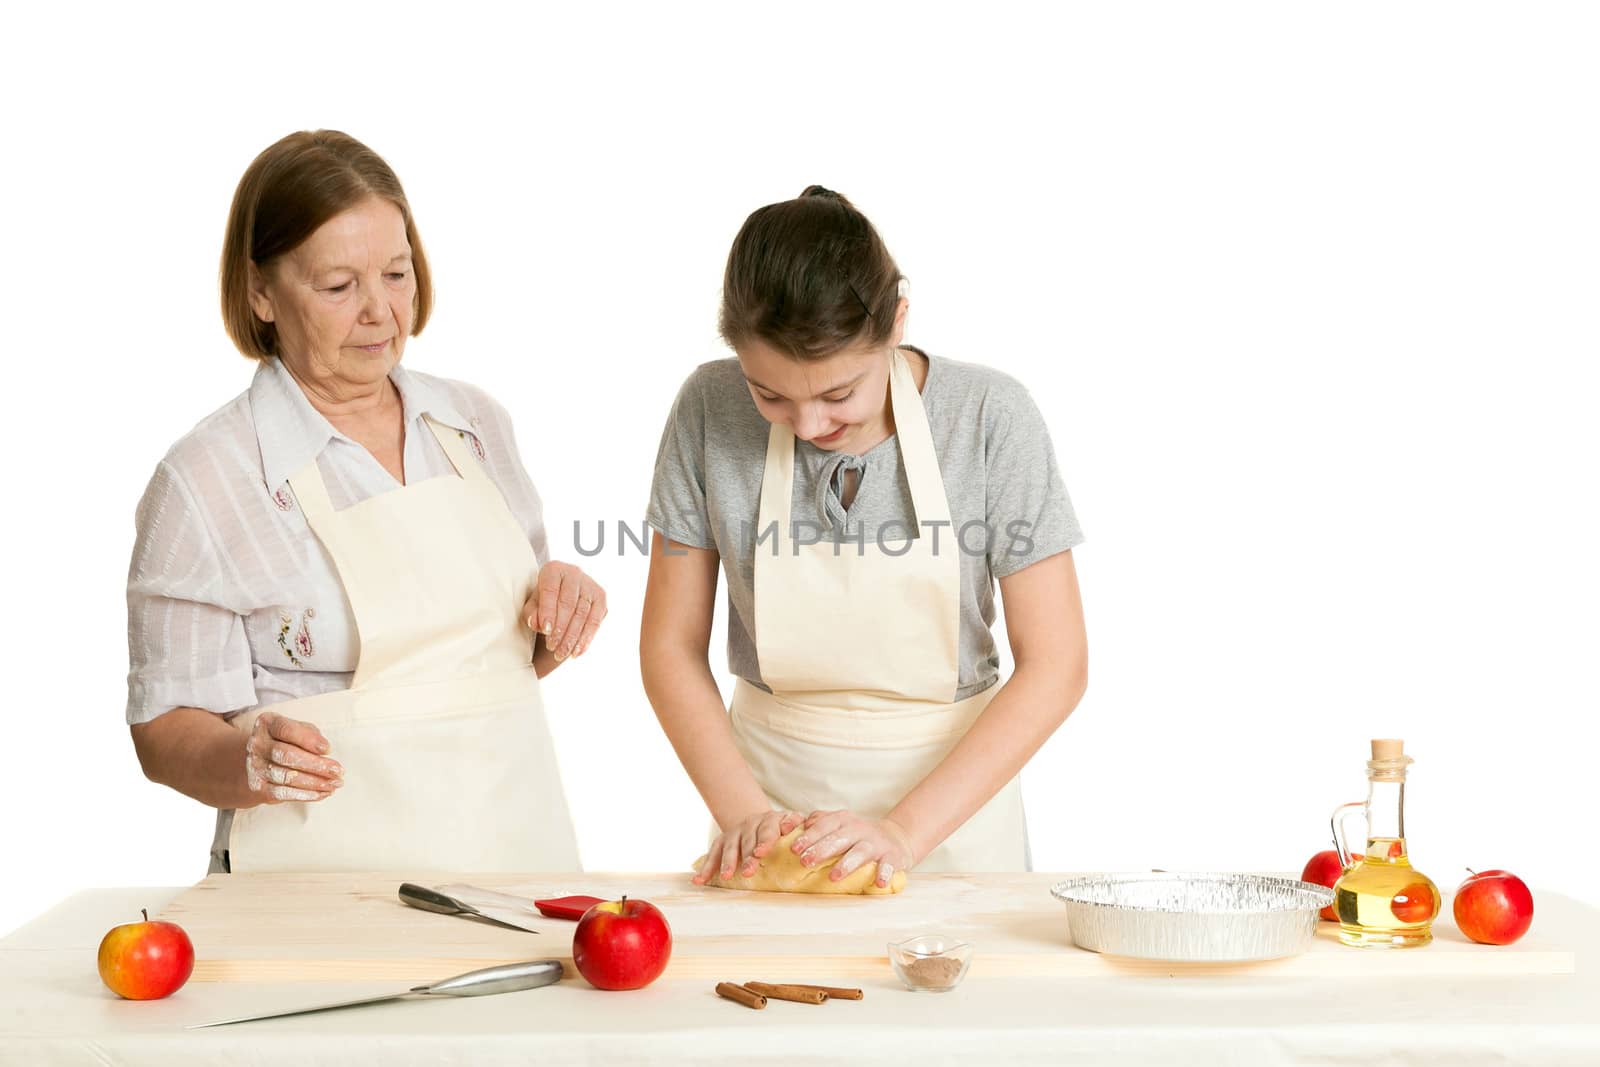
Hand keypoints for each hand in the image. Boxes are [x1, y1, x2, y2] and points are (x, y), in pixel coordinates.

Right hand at [244, 712, 342, 803]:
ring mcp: (255, 767)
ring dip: (315, 782)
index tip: (328, 749)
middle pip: (287, 755)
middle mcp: (257, 745)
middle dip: (316, 765)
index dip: (308, 740)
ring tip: (335, 784)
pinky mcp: (257, 788)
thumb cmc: (285, 741)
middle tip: (338, 772)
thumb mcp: (296, 730)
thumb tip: (324, 750)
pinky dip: (305, 795)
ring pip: (287, 777)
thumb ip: (310, 734)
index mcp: (267, 724)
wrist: (256, 763)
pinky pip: (283, 793)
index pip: (286, 729)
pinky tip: (322, 793)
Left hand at [523, 561, 606, 660]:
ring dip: (572, 637)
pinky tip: (577, 651)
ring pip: (582, 614)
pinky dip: (586, 638)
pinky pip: (595, 621)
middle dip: (560, 628)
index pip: (550, 590)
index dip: (548, 611)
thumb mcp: (532, 605)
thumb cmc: (542, 602)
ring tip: (561, 653)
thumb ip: (531, 613)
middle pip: (568, 604)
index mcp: (554, 569)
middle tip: (551, 646)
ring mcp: (590, 585)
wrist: (560, 598)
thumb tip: (537, 623)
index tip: (544, 630)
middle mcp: (574, 572)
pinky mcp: (601, 598)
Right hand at [693, 809, 805, 884]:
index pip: (770, 829)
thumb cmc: (783, 829)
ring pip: (730, 847)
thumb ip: (801, 826)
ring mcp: (735, 832)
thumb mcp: (795, 823)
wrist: (759, 819)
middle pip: (749, 840)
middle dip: (748, 856)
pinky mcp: (723, 840)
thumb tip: (810, 828)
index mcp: (772, 821)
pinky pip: (713, 854)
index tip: (761, 853)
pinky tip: (699, 880)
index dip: (766, 840)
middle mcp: (752, 824)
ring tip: (727, 877)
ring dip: (728, 862)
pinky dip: (706, 867)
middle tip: (749, 871)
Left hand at [792, 810, 915, 888]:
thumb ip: (818, 823)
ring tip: (833, 877)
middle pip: (838, 838)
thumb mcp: (839, 824)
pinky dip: (884, 873)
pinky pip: (888, 865)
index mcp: (843, 820)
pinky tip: (878, 883)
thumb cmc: (858, 835)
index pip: (823, 825)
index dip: (808, 836)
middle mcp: (859, 829)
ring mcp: (876, 843)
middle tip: (805, 862)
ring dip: (847, 863)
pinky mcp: (892, 856)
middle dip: (821, 849)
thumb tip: (790, 827)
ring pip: (860, 852)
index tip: (793, 848)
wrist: (895, 837)